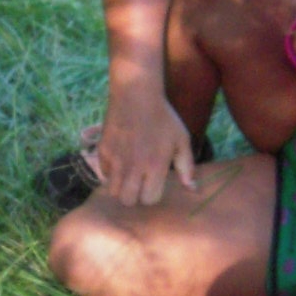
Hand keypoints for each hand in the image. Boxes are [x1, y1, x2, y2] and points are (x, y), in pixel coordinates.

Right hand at [88, 91, 198, 207]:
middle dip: (135, 196)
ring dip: (121, 188)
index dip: (152, 195)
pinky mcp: (103, 151)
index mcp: (155, 166)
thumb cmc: (163, 118)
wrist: (136, 94)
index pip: (149, 199)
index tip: (154, 184)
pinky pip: (103, 174)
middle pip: (128, 201)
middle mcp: (133, 167)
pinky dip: (110, 173)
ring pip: (113, 191)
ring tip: (128, 176)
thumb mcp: (181, 140)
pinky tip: (119, 162)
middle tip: (139, 184)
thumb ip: (187, 167)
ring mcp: (116, 160)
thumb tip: (192, 189)